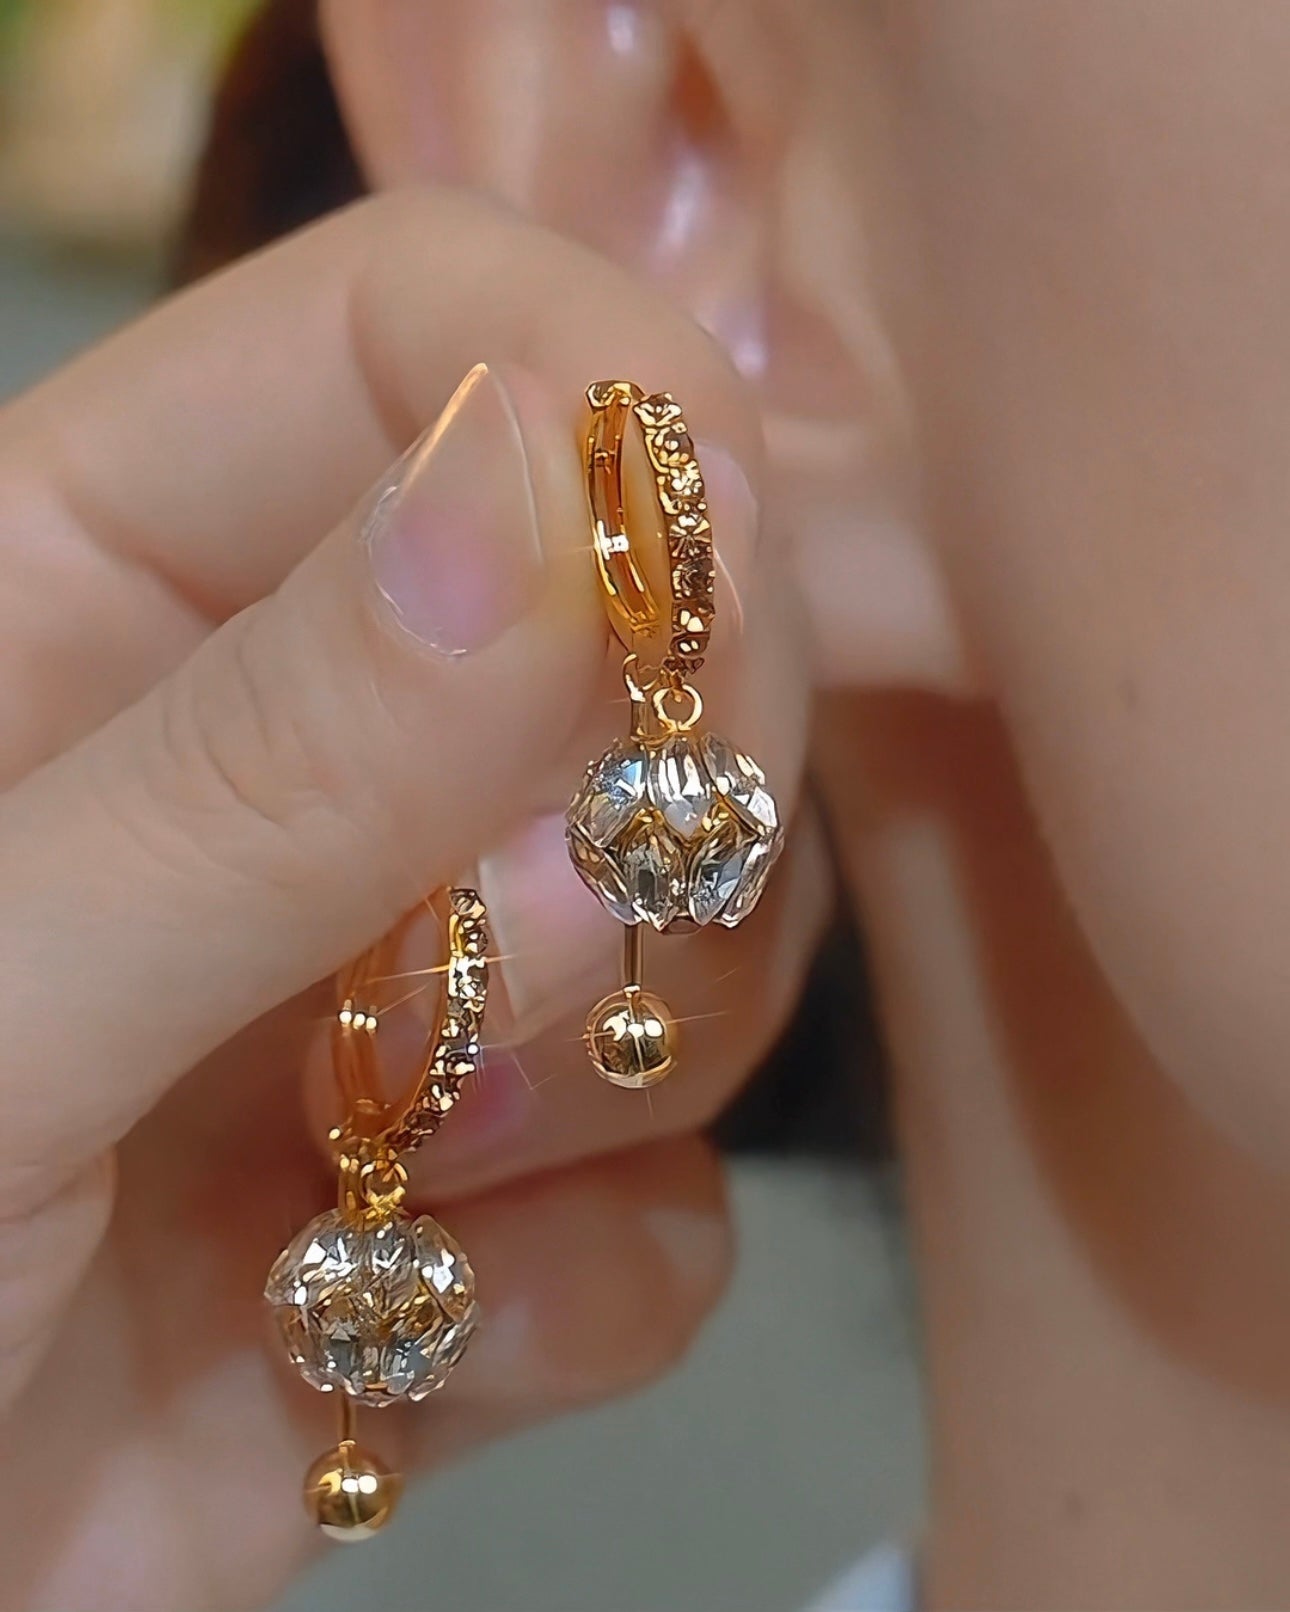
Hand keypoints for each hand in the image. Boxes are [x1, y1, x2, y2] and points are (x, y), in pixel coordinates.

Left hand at [0, 191, 825, 1610]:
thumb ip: (258, 767)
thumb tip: (549, 477)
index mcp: (93, 589)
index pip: (412, 327)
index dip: (600, 393)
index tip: (704, 571)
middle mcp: (282, 758)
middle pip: (623, 625)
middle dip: (635, 794)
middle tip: (493, 961)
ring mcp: (401, 985)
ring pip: (685, 913)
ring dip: (592, 1060)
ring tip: (394, 1178)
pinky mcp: (476, 1210)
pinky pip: (671, 1189)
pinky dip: (572, 1288)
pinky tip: (395, 1354)